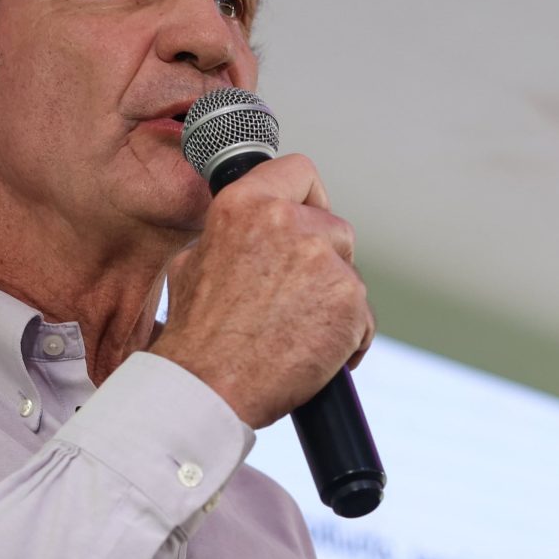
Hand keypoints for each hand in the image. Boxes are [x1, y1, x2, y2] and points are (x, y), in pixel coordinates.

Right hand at [151, 154, 374, 427]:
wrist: (209, 387)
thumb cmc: (198, 338)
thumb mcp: (195, 263)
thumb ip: (231, 235)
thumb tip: (253, 231)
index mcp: (245, 205)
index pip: (299, 171)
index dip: (310, 197)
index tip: (310, 217)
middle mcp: (287, 222)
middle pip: (334, 229)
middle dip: (324, 262)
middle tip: (295, 300)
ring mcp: (323, 261)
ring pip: (349, 275)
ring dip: (334, 303)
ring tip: (299, 334)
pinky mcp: (349, 300)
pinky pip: (363, 317)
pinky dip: (348, 338)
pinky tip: (315, 356)